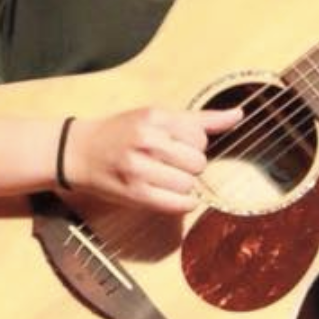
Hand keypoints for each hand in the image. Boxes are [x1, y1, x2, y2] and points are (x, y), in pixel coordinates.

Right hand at [61, 106, 241, 212]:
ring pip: (190, 183)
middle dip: (189, 164)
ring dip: (183, 184)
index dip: (193, 144)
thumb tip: (239, 114)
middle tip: (168, 162)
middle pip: (198, 161)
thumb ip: (200, 119)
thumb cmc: (122, 133)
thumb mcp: (156, 116)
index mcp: (154, 116)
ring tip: (163, 177)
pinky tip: (169, 193)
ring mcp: (140, 168)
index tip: (175, 145)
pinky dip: (182, 202)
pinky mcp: (136, 194)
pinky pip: (180, 203)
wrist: (78, 152)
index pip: (200, 136)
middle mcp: (147, 140)